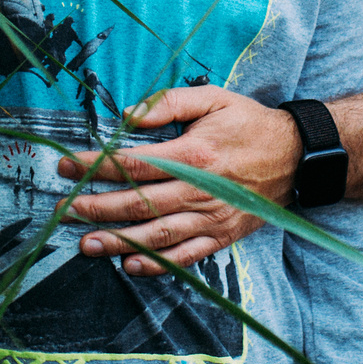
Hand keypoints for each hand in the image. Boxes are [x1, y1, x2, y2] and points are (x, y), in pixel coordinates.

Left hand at [57, 86, 302, 274]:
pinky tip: (132, 265)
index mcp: (195, 153)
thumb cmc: (249, 124)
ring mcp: (213, 217)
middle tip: (65, 211)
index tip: (67, 166)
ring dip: (120, 241)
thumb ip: (168, 104)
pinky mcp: (223, 235)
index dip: (97, 166)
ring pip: (159, 234)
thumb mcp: (213, 98)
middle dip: (97, 208)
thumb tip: (126, 115)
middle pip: (140, 203)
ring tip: (87, 245)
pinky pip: (187, 255)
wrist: (297, 156)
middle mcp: (201, 189)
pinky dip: (159, 264)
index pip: (135, 164)